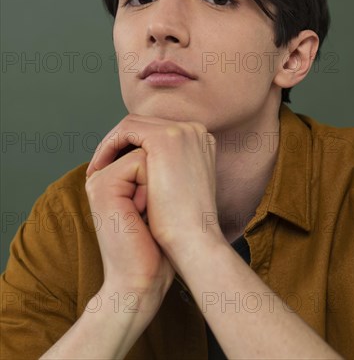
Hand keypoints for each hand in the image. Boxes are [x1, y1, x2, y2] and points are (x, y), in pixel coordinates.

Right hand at [85, 146, 174, 301]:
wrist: (141, 281)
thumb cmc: (157, 247)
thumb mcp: (157, 203)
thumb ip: (157, 174)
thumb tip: (177, 152)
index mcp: (112, 179)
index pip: (147, 152)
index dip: (160, 178)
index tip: (153, 211)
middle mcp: (102, 175)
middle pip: (145, 150)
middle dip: (156, 180)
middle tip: (146, 215)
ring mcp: (99, 179)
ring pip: (144, 154)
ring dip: (155, 184)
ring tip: (144, 214)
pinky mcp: (103, 186)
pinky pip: (140, 162)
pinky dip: (151, 188)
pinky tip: (141, 213)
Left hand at [86, 113, 221, 267]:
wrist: (194, 244)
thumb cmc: (184, 227)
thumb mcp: (179, 190)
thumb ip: (169, 170)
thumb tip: (143, 166)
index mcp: (200, 143)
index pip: (156, 133)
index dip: (131, 148)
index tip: (111, 167)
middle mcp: (194, 131)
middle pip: (145, 126)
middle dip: (119, 144)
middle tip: (97, 166)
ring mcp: (183, 131)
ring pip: (134, 125)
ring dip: (111, 145)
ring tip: (95, 169)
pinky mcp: (167, 137)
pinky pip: (127, 130)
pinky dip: (109, 145)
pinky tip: (98, 166)